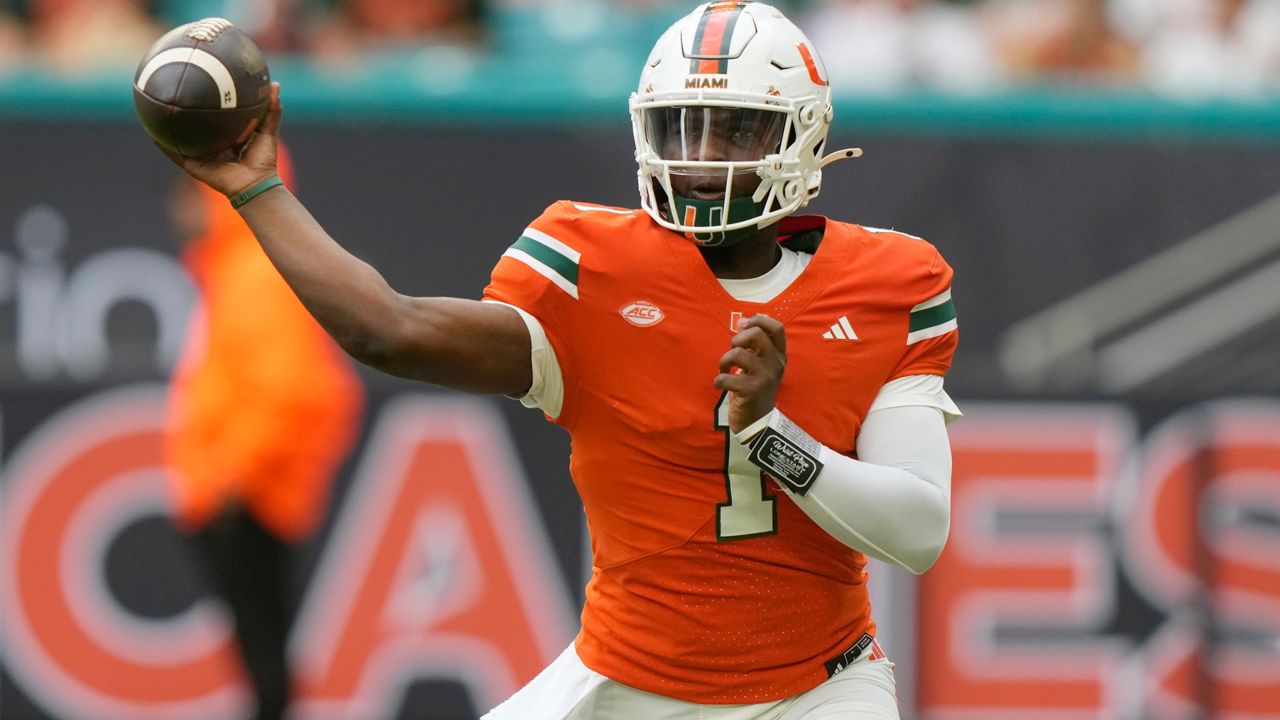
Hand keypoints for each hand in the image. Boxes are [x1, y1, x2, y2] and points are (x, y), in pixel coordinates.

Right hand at [155, 83, 282, 196]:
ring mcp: (200, 157)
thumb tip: (275, 84)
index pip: (214, 119)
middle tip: (173, 93)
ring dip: (167, 128)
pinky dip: (163, 144)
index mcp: (226, 138)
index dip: (207, 106)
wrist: (256, 184)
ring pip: (179, 140)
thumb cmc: (264, 161)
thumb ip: (272, 110)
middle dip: (183, 113)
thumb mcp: (268, 131)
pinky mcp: (194, 166)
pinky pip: (175, 154)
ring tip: (153, 111)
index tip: (200, 88)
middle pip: (193, 128)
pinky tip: (152, 132)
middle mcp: (210, 147)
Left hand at [713, 314, 785, 433]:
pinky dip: (718, 380)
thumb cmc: (755, 389)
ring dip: (724, 360)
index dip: (759, 320)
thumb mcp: (762, 366)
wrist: (758, 423)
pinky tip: (721, 385)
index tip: (743, 325)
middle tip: (733, 351)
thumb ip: (757, 347)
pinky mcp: (751, 391)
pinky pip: (726, 377)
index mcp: (779, 356)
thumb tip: (743, 323)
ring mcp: (764, 377)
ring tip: (725, 370)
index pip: (777, 328)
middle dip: (738, 339)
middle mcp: (775, 364)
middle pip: (757, 334)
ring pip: (738, 354)